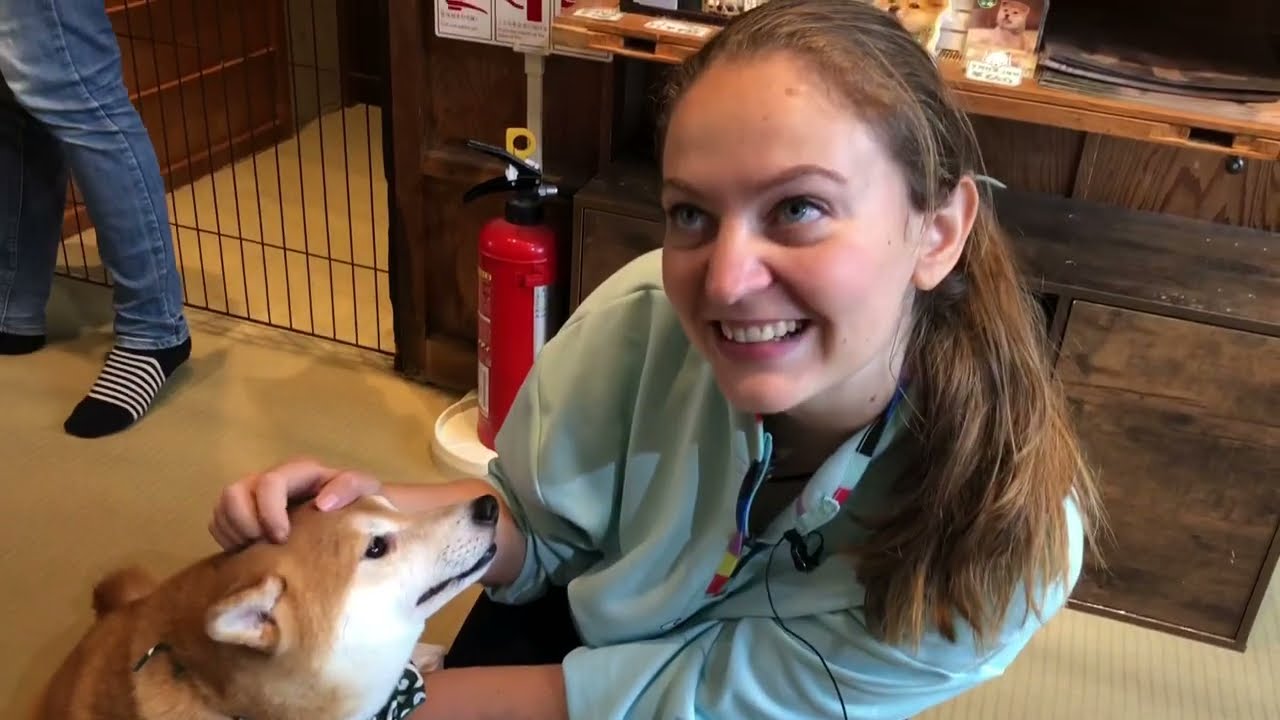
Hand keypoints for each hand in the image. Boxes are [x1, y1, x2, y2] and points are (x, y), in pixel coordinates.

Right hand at [209, 457, 380, 548]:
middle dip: (244, 524)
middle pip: (233, 493)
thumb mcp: (364, 489)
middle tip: (265, 546)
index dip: (269, 512)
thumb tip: (322, 503)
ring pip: (222, 508)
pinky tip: (251, 551)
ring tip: (258, 551)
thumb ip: (349, 487)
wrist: (353, 513)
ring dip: (234, 533)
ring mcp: (253, 497)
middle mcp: (270, 480)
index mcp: (298, 472)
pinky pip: (218, 524)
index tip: (282, 538)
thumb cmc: (359, 501)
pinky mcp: (243, 515)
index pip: (269, 483)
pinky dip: (228, 539)